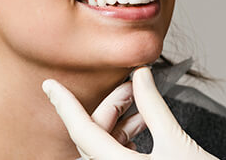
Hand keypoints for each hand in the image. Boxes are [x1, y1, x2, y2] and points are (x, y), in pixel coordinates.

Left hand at [42, 67, 218, 159]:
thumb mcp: (175, 140)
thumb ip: (153, 105)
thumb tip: (141, 74)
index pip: (81, 130)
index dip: (65, 104)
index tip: (50, 84)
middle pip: (95, 135)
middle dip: (113, 105)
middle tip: (135, 86)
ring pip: (105, 145)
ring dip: (122, 121)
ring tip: (145, 106)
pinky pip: (116, 155)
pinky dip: (127, 137)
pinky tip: (146, 124)